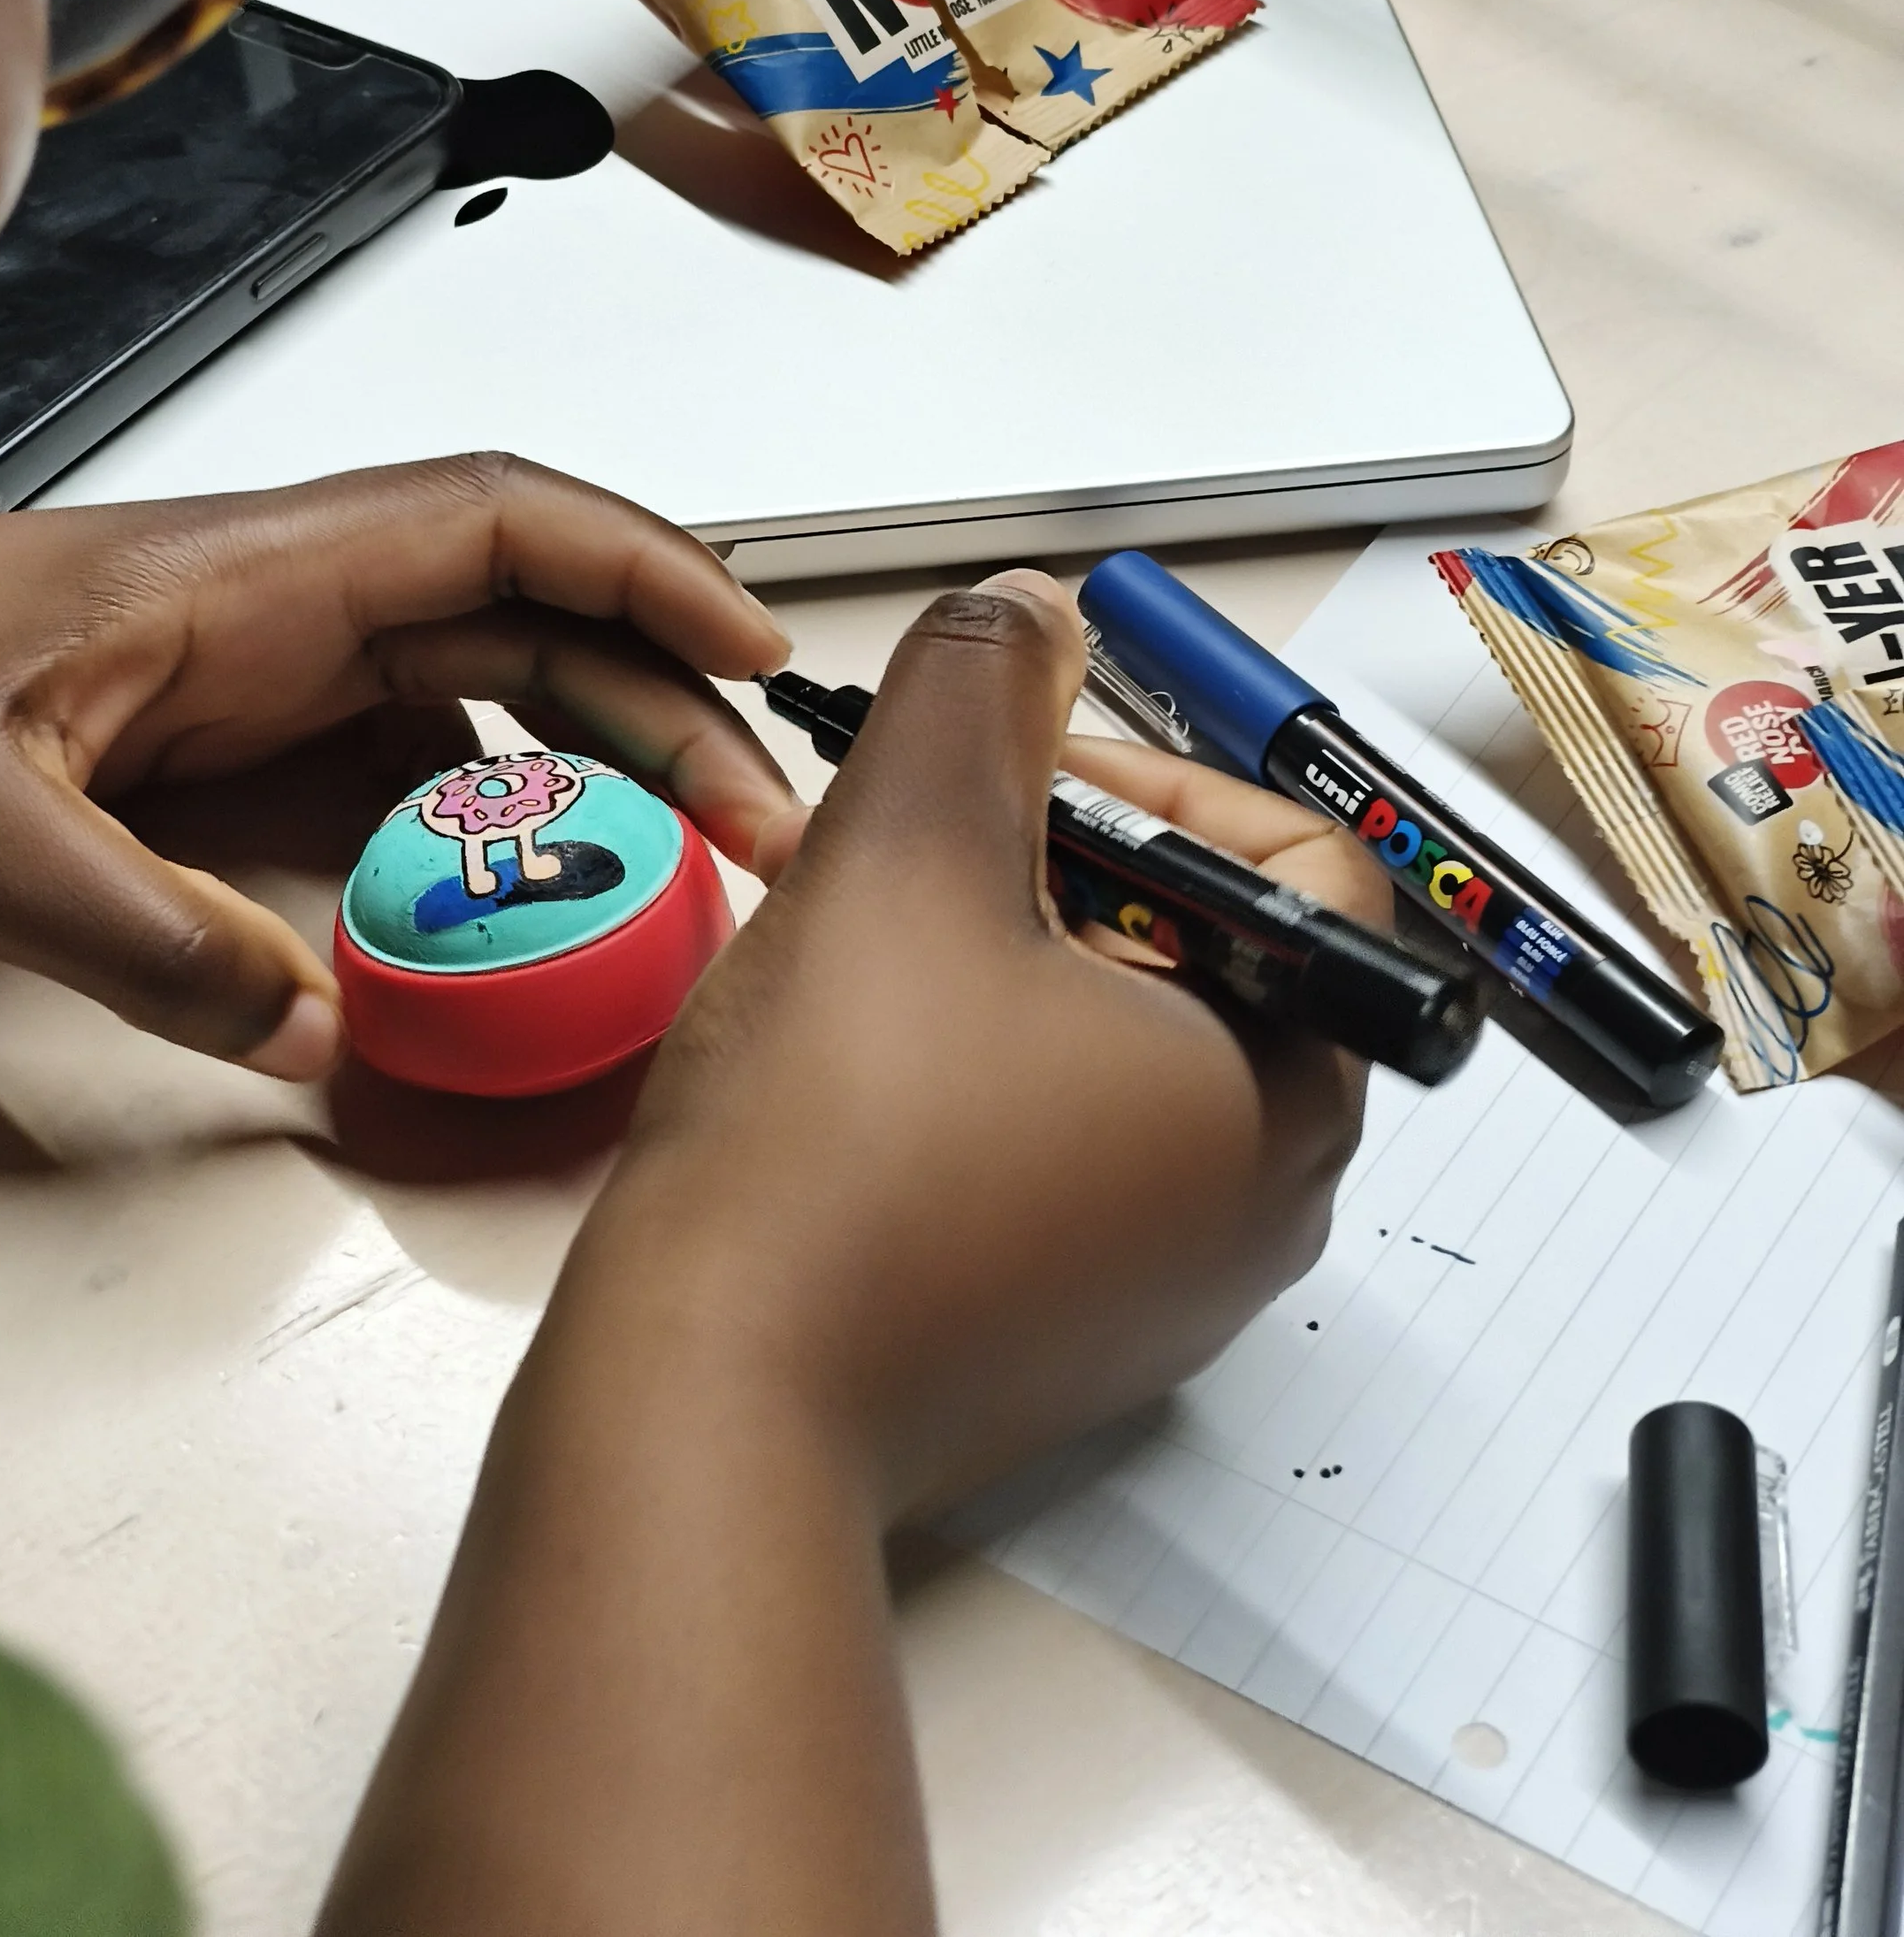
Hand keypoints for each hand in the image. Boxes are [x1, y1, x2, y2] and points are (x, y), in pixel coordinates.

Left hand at [0, 457, 791, 1076]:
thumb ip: (148, 940)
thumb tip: (322, 1028)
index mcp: (236, 573)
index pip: (495, 523)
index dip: (647, 572)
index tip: (753, 653)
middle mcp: (265, 608)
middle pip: (524, 618)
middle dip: (661, 703)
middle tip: (757, 825)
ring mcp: (243, 674)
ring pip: (475, 690)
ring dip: (589, 762)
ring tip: (675, 868)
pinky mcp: (208, 747)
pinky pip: (392, 770)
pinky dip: (480, 823)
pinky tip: (510, 904)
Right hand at [316, 570, 1379, 1936]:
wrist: (711, 1398)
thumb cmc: (831, 1144)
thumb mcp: (912, 847)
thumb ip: (980, 693)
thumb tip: (1030, 612)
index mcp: (1290, 1088)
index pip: (1299, 860)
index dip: (1151, 772)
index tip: (1012, 764)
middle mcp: (1263, 1199)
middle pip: (1207, 947)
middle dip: (1062, 861)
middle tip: (923, 841)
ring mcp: (1166, 1281)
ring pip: (1119, 1041)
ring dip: (1007, 958)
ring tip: (870, 938)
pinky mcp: (1064, 1330)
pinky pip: (1057, 1145)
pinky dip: (978, 1069)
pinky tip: (853, 1062)